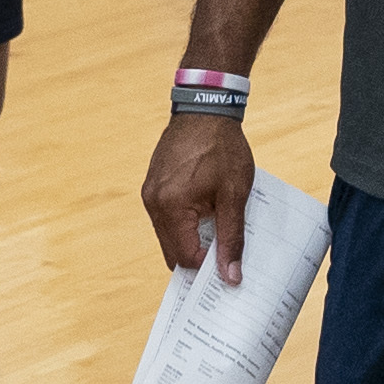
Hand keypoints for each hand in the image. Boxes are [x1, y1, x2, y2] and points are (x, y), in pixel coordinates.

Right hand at [144, 107, 257, 281]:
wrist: (205, 108)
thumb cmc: (222, 148)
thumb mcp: (234, 195)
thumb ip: (231, 237)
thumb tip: (230, 276)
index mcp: (171, 207)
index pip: (184, 257)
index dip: (207, 267)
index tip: (229, 266)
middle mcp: (153, 202)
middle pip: (172, 251)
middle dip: (198, 257)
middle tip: (224, 256)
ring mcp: (150, 193)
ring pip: (168, 235)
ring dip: (191, 239)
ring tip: (218, 230)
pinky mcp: (153, 185)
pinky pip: (166, 217)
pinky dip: (184, 223)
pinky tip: (206, 213)